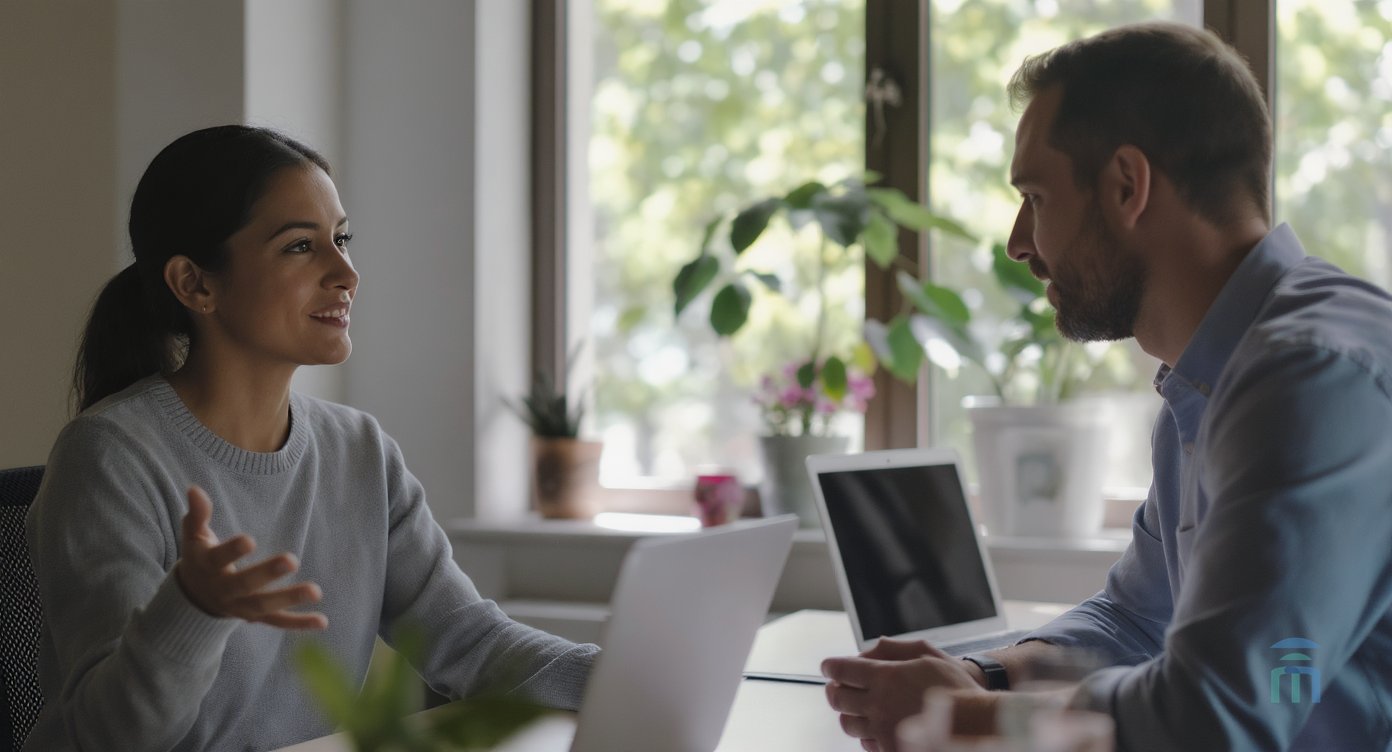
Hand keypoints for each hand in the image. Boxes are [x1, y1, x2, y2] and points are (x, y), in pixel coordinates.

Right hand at [175, 486, 327, 629]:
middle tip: (292, 560)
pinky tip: (322, 621)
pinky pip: (277, 622)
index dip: (232, 551)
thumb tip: (195, 489)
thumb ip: (198, 514)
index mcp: (208, 567)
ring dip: (290, 599)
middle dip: (267, 574)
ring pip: (264, 606)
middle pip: (245, 584)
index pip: (219, 559)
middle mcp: (224, 590)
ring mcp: (240, 607)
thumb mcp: (194, 536)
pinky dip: (299, 623)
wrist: (195, 596)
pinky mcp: (256, 617)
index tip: (250, 540)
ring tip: (316, 591)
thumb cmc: (200, 556)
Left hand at [821, 638, 984, 751]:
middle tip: (837, 686)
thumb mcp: (929, 655)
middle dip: (834, 690)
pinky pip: (865, 743)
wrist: (973, 724)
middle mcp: (879, 704)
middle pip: (838, 698)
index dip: (832, 666)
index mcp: (886, 677)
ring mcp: (883, 730)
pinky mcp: (890, 750)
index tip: (829, 666)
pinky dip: (864, 733)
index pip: (843, 670)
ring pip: (848, 723)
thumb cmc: (955, 688)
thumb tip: (872, 647)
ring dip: (847, 713)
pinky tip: (873, 726)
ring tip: (856, 707)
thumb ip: (896, 649)